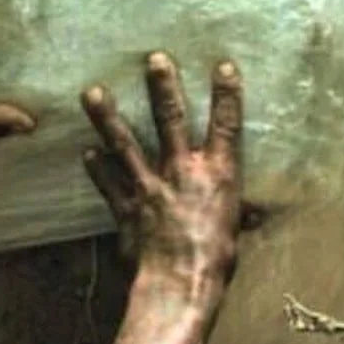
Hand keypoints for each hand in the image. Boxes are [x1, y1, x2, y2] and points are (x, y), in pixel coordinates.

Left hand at [81, 53, 243, 291]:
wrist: (179, 285)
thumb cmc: (216, 263)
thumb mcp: (235, 234)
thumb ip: (240, 215)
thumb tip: (256, 214)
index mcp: (219, 175)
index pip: (226, 126)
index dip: (226, 95)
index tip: (222, 66)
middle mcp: (183, 172)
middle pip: (171, 119)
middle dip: (163, 87)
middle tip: (154, 58)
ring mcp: (150, 186)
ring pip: (125, 143)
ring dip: (108, 117)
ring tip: (93, 92)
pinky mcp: (126, 207)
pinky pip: (108, 184)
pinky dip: (97, 169)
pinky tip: (87, 153)